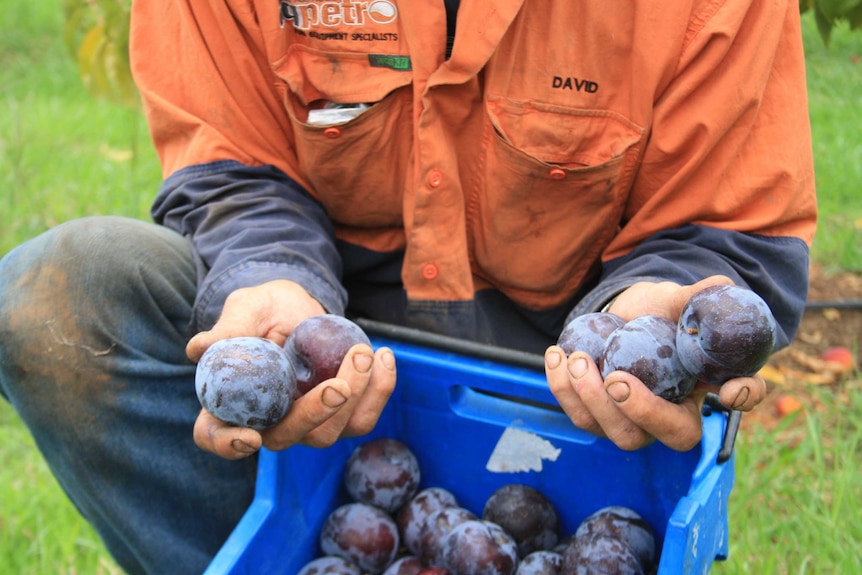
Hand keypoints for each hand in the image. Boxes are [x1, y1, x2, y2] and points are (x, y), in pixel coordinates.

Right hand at [187, 280, 396, 458]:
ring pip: (328, 434)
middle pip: (285, 438)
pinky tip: (383, 356)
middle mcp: (267, 420)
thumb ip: (229, 329)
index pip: (214, 435)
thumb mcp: (246, 309)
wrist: (299, 305)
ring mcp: (305, 421)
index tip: (249, 438)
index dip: (226, 444)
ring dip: (353, 398)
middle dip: (314, 415)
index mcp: (230, 401)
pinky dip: (379, 390)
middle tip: (336, 385)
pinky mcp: (340, 414)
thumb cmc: (263, 309)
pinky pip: (362, 418)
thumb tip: (199, 348)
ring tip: (363, 353)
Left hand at [546, 275, 765, 450]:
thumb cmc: (655, 310)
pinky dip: (563, 388)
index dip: (743, 397)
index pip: (741, 397)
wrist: (616, 316)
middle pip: (671, 435)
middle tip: (616, 380)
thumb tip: (722, 286)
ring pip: (617, 433)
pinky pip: (580, 416)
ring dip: (591, 399)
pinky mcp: (598, 415)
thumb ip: (697, 296)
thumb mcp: (676, 299)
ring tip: (575, 359)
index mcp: (708, 383)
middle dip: (640, 412)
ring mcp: (633, 421)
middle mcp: (674, 413)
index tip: (727, 391)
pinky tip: (557, 356)